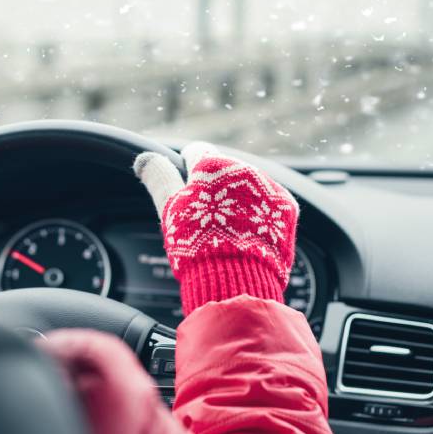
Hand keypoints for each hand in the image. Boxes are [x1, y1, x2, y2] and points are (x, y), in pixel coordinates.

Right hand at [134, 142, 298, 315]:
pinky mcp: (287, 208)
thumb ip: (159, 178)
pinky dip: (259, 215)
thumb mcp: (170, 208)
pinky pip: (269, 204)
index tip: (187, 180)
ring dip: (239, 200)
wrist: (237, 281)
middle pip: (225, 172)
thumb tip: (145, 159)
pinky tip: (248, 234)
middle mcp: (245, 169)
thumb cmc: (197, 244)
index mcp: (213, 165)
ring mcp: (269, 187)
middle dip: (216, 188)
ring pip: (249, 187)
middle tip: (206, 218)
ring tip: (228, 230)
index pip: (197, 152)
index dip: (188, 167)